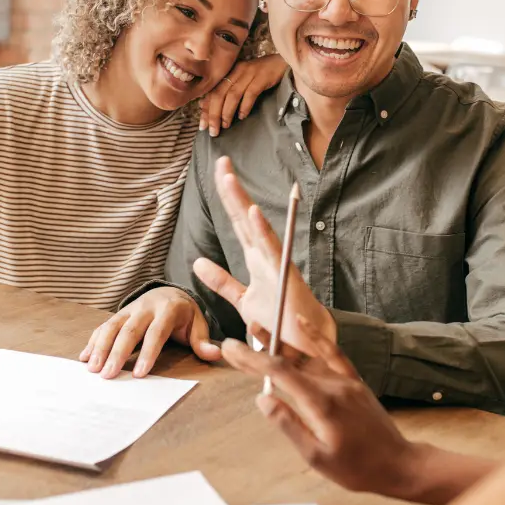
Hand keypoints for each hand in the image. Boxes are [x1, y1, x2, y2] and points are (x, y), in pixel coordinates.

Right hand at [79, 286, 218, 378]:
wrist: (169, 293)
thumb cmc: (184, 315)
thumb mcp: (197, 324)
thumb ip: (202, 340)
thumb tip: (215, 353)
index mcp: (168, 309)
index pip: (157, 333)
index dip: (148, 353)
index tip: (140, 374)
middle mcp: (146, 307)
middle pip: (129, 330)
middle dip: (117, 353)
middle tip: (108, 375)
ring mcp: (129, 309)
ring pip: (112, 326)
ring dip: (100, 347)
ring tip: (92, 368)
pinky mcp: (118, 314)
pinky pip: (103, 326)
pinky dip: (93, 341)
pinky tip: (84, 358)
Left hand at [192, 156, 335, 353]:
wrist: (307, 343)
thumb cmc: (280, 319)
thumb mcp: (242, 299)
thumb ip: (221, 281)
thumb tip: (198, 262)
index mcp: (255, 257)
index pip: (237, 221)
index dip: (227, 196)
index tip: (220, 171)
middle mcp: (264, 254)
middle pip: (243, 216)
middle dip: (232, 189)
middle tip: (222, 161)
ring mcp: (275, 262)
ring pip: (254, 226)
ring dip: (241, 201)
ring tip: (229, 178)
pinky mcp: (284, 275)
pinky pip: (271, 249)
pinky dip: (262, 230)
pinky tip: (252, 211)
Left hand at [199, 54, 285, 136]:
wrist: (284, 62)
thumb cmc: (262, 75)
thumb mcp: (243, 81)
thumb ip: (227, 91)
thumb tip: (208, 107)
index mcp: (230, 72)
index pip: (212, 92)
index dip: (206, 109)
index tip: (202, 125)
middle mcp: (237, 71)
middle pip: (219, 93)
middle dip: (214, 114)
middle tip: (213, 131)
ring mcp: (250, 73)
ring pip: (233, 94)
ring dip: (227, 112)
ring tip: (226, 126)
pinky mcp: (263, 77)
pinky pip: (251, 93)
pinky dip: (245, 105)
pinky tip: (242, 116)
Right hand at [222, 318, 418, 496]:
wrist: (397, 464)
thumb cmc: (356, 468)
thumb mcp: (316, 456)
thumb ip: (289, 425)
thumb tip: (262, 399)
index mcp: (320, 403)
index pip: (279, 373)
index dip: (252, 359)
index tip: (231, 349)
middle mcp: (332, 384)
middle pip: (288, 362)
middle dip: (258, 352)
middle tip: (231, 344)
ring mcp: (344, 379)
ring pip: (306, 355)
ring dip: (279, 343)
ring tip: (257, 328)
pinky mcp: (353, 380)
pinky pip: (332, 352)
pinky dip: (316, 336)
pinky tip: (302, 322)